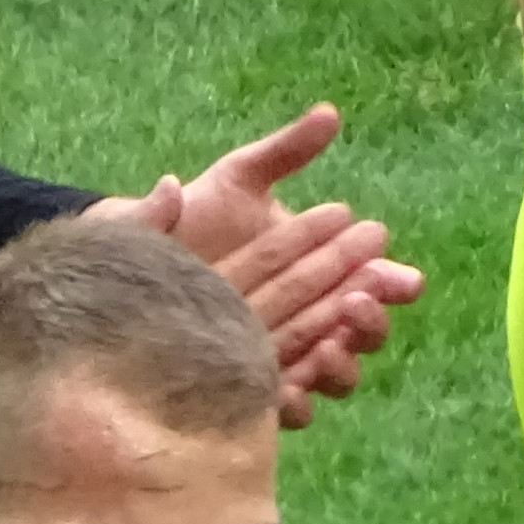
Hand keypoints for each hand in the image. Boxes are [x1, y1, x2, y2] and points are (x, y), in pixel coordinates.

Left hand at [109, 108, 426, 427]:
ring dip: (340, 364)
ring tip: (328, 346)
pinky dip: (294, 401)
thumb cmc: (192, 219)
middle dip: (369, 321)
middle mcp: (312, 320)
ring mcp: (281, 358)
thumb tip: (330, 113)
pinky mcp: (246, 390)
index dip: (391, 282)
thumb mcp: (237, 179)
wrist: (130, 262)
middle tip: (354, 301)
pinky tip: (290, 391)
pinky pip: (282, 409)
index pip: (374, 282)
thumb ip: (284, 153)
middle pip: (363, 334)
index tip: (393, 272)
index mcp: (322, 271)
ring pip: (334, 376)